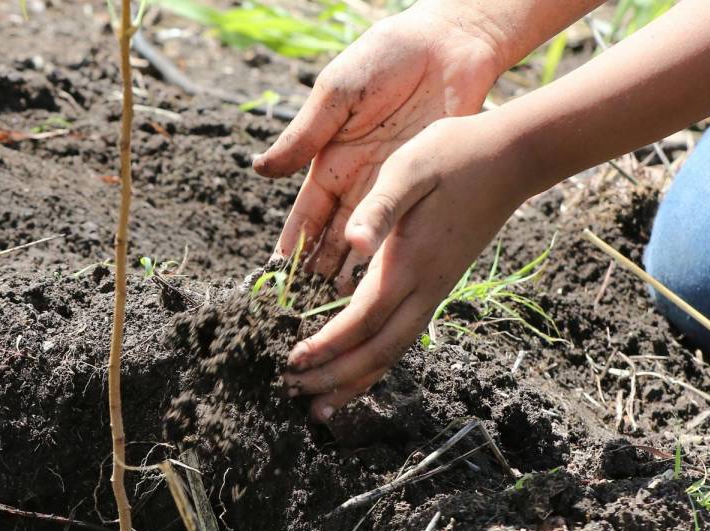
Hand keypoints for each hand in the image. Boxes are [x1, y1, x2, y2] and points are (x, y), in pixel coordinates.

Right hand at [253, 7, 504, 289]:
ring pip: (366, 241)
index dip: (292, 243)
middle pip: (333, 236)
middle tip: (306, 308)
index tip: (277, 276)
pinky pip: (404, 230)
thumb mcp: (336, 94)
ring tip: (341, 308)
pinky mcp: (424, 185)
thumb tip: (260, 170)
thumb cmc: (385, 57)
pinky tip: (383, 282)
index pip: (306, 213)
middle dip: (318, 271)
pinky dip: (392, 256)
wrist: (449, 42)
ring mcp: (391, 186)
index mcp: (329, 159)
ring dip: (353, 272)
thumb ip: (304, 134)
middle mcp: (357, 180)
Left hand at [282, 113, 532, 420]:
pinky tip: (357, 375)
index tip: (292, 361)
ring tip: (320, 408)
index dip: (327, 345)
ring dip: (354, 382)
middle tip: (293, 393)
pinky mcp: (437, 288)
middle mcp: (423, 288)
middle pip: (376, 351)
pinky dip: (375, 365)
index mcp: (409, 264)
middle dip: (334, 378)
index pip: (362, 320)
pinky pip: (402, 339)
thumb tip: (354, 242)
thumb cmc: (454, 155)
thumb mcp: (410, 169)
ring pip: (392, 353)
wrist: (511, 159)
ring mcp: (434, 292)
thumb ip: (380, 208)